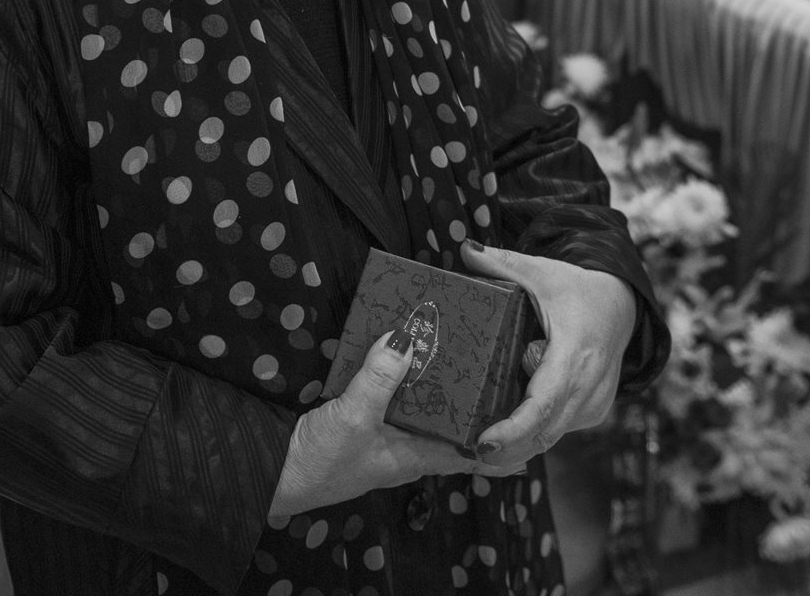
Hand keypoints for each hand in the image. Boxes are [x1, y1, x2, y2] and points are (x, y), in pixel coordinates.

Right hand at [269, 331, 502, 520]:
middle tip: (499, 367)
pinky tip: (404, 350)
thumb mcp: (352, 417)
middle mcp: (407, 445)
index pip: (470, 455)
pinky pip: (393, 394)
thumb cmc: (319, 462)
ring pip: (423, 406)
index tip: (535, 435)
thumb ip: (379, 379)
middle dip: (474, 400)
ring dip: (439, 382)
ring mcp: (385, 433)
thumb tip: (408, 339)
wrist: (273, 472)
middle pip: (451, 422)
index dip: (502, 447)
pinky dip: (402, 374)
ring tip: (460, 349)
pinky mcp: (362, 419)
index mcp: (416, 456)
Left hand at [464, 239, 636, 468]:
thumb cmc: (577, 290)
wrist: (621, 307)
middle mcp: (590, 385)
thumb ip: (501, 263)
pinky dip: (533, 435)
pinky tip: (505, 439)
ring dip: (518, 446)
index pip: (544, 402)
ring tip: (477, 451)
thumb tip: (464, 250)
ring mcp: (595, 404)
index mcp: (575, 353)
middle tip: (466, 453)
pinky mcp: (594, 413)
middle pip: (545, 431)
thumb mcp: (541, 273)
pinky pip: (558, 430)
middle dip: (507, 449)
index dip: (514, 429)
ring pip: (551, 435)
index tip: (484, 443)